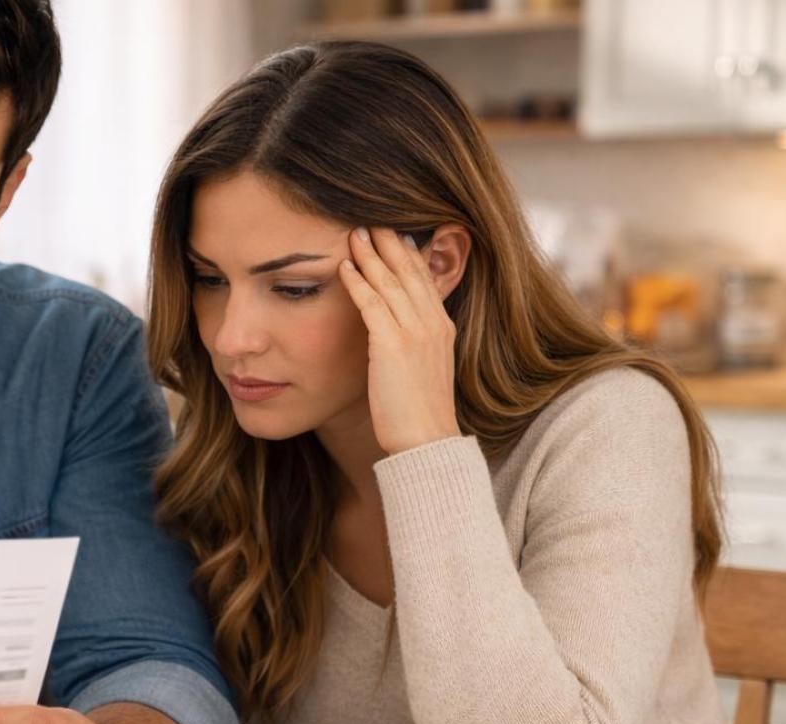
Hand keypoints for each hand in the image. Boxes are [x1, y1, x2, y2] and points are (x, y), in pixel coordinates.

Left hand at [338, 226, 460, 455]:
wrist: (426, 441)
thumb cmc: (418, 413)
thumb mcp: (421, 369)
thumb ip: (411, 345)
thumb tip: (391, 335)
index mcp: (441, 327)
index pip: (423, 279)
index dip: (407, 254)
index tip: (392, 233)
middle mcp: (432, 323)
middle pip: (410, 271)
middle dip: (390, 243)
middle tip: (371, 219)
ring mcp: (415, 332)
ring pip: (391, 281)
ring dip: (371, 254)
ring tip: (354, 232)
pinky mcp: (393, 345)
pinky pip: (373, 304)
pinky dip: (359, 282)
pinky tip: (344, 267)